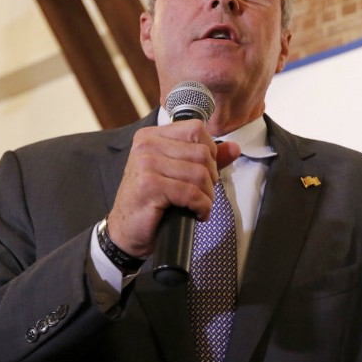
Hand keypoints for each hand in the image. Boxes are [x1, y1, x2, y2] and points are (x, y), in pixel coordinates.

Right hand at [106, 120, 240, 257]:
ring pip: (200, 173)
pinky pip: (192, 193)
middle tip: (200, 194)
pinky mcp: (149, 185)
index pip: (197, 129)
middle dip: (210, 178)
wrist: (127, 232)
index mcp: (152, 136)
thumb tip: (235, 147)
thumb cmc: (152, 203)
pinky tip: (195, 214)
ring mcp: (146, 163)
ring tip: (197, 206)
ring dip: (206, 196)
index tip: (202, 173)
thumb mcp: (179, 175)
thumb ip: (206, 159)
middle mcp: (146, 144)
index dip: (210, 153)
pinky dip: (201, 207)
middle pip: (202, 153)